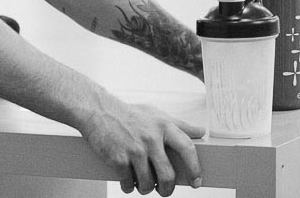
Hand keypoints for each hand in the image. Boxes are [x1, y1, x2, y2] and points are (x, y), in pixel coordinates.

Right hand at [80, 96, 203, 195]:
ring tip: (142, 184)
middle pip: (167, 176)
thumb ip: (180, 124)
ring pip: (147, 184)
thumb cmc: (128, 114)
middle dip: (166, 190)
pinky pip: (128, 184)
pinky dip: (128, 187)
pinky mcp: (118, 159)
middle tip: (164, 190)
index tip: (196, 181)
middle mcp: (151, 139)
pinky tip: (127, 181)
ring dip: (145, 189)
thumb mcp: (156, 114)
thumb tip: (201, 132)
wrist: (97, 110)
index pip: (188, 149)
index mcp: (163, 126)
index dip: (195, 168)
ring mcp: (134, 150)